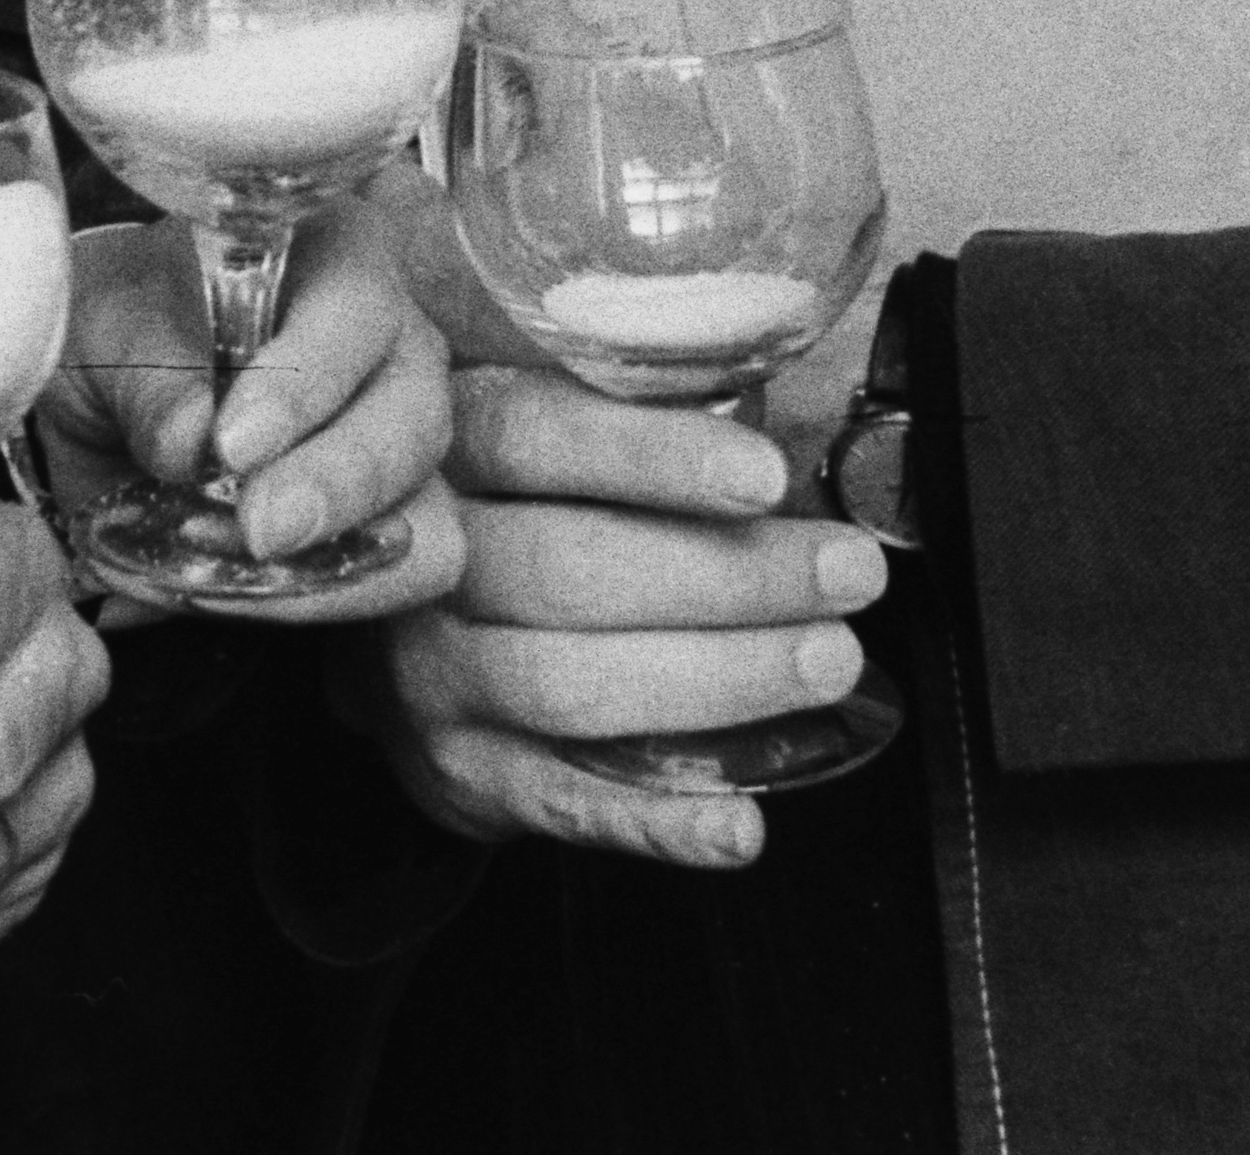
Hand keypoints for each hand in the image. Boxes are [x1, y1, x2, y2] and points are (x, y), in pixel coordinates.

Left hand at [42, 197, 466, 618]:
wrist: (102, 399)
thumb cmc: (120, 333)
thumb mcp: (104, 333)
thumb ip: (149, 378)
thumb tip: (193, 446)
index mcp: (335, 259)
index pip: (355, 310)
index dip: (304, 381)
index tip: (232, 444)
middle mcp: (394, 349)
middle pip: (415, 421)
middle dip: (336, 486)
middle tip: (256, 528)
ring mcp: (404, 448)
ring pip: (428, 519)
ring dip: (334, 565)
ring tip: (222, 576)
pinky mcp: (389, 532)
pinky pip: (392, 583)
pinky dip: (316, 601)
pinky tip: (224, 592)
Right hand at [363, 365, 895, 870]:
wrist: (404, 636)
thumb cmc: (519, 513)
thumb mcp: (552, 439)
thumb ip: (644, 426)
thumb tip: (794, 435)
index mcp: (452, 448)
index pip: (537, 436)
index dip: (654, 455)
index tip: (767, 477)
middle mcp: (432, 563)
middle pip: (569, 570)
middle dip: (729, 577)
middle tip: (845, 575)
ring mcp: (438, 676)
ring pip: (570, 685)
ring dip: (719, 679)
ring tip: (825, 663)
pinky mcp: (466, 772)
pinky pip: (569, 805)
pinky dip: (662, 822)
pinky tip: (740, 823)